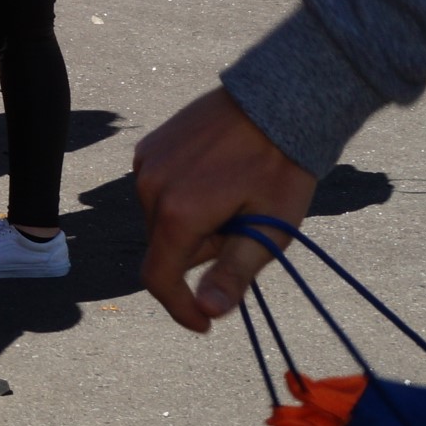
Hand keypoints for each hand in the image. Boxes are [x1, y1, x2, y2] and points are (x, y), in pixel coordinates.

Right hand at [134, 87, 318, 332]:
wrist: (275, 101)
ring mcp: (146, 162)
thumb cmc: (279, 168)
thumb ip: (234, 273)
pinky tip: (215, 182)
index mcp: (176, 212)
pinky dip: (182, 200)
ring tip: (231, 202)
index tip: (204, 324)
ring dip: (190, 225)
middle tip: (242, 232)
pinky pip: (158, 190)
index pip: (157, 277)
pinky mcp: (149, 146)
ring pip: (160, 219)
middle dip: (198, 254)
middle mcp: (149, 186)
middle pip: (163, 247)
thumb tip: (208, 312)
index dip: (179, 308)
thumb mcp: (269, 228)